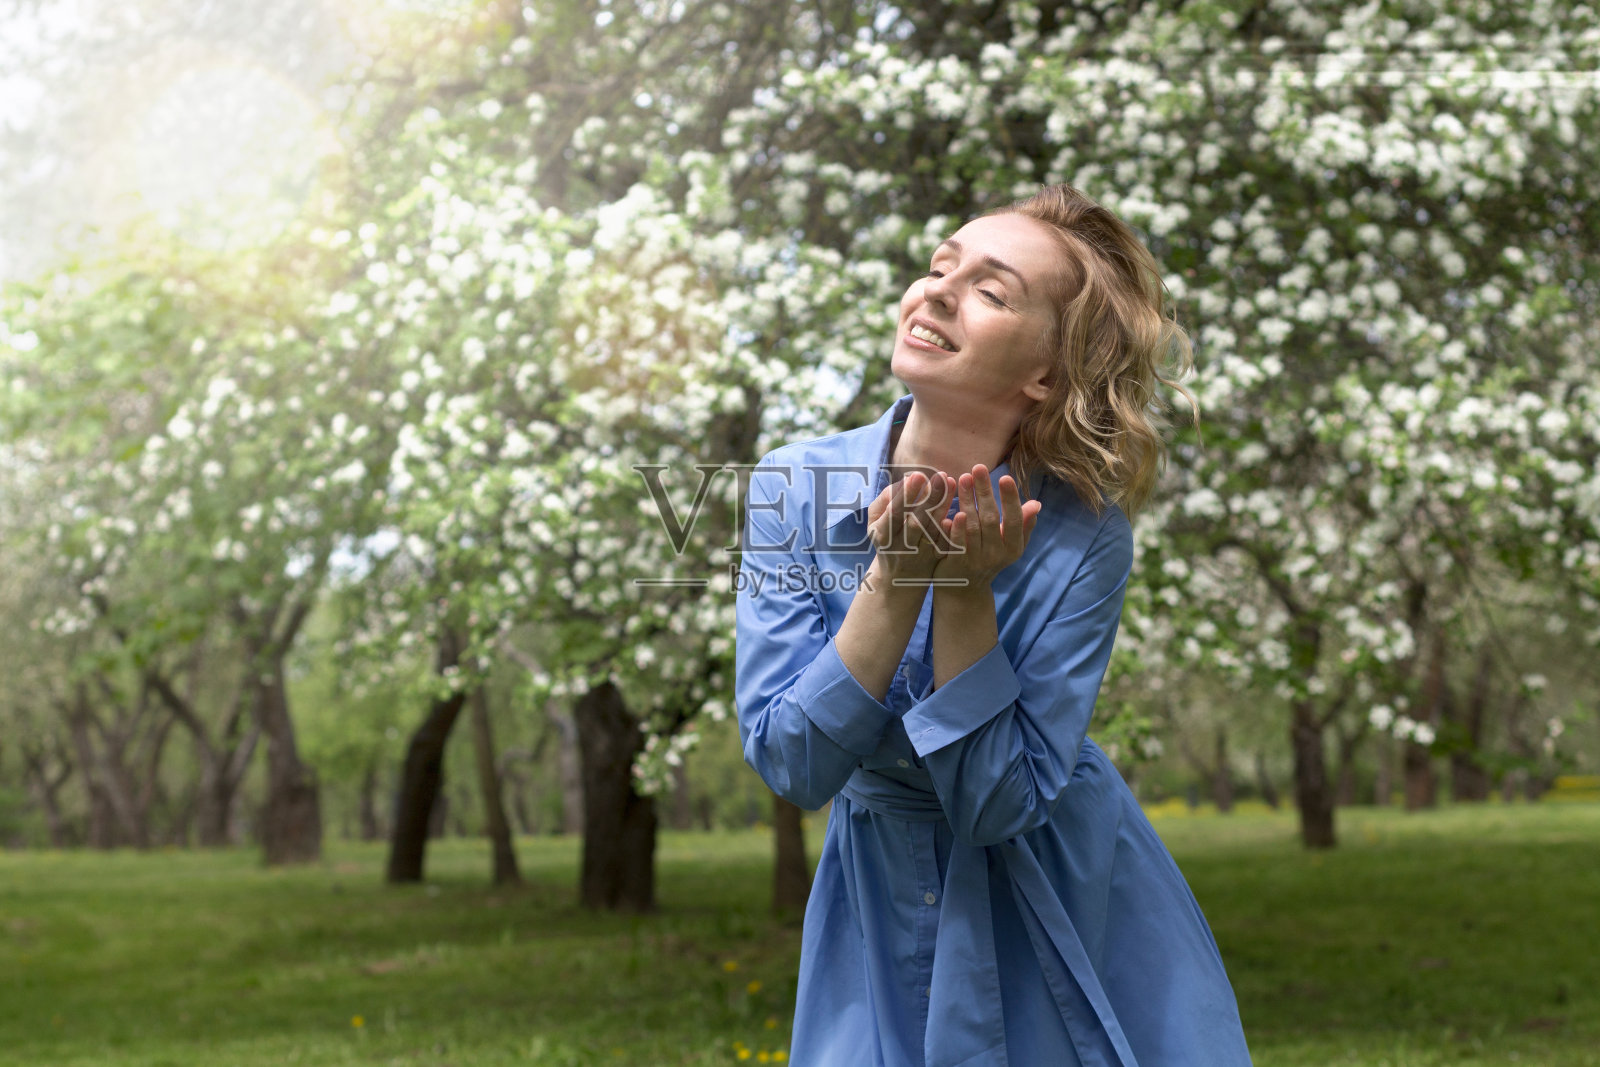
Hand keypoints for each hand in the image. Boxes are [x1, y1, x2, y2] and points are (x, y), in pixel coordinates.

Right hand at [865, 470, 956, 582]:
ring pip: (932, 530)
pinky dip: (950, 531)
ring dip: (943, 506)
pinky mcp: (933, 560)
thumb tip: (905, 480)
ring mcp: (918, 555)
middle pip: (916, 521)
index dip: (906, 495)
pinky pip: (944, 545)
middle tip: (941, 476)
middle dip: (929, 498)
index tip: (918, 475)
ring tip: (952, 483)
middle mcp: (900, 546)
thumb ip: (885, 498)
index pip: (894, 513)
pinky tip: (960, 514)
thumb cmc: (887, 537)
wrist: (897, 576)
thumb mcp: (876, 520)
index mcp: (882, 534)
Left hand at [931, 466, 1040, 588]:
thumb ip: (1023, 524)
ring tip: (964, 478)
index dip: (1010, 499)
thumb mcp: (1010, 544)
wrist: (966, 589)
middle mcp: (997, 554)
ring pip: (973, 526)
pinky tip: (954, 511)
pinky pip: (957, 543)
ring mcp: (976, 560)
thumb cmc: (991, 557)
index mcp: (1013, 547)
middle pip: (991, 519)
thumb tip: (1037, 504)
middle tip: (979, 467)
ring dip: (968, 501)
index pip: (1014, 520)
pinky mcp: (957, 563)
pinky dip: (956, 528)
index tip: (1005, 477)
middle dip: (985, 492)